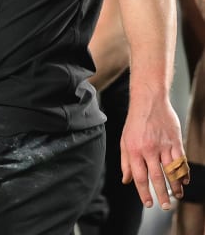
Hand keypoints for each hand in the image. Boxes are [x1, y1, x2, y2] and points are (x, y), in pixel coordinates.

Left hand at [120, 94, 187, 209]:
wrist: (149, 102)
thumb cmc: (135, 123)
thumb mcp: (124, 141)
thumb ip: (125, 162)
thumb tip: (126, 180)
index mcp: (134, 150)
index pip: (139, 176)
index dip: (144, 192)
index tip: (148, 204)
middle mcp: (149, 149)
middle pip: (157, 177)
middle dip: (162, 194)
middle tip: (166, 206)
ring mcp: (164, 145)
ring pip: (172, 170)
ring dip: (176, 185)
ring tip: (178, 196)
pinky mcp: (175, 141)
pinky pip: (182, 160)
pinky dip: (184, 172)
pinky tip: (185, 181)